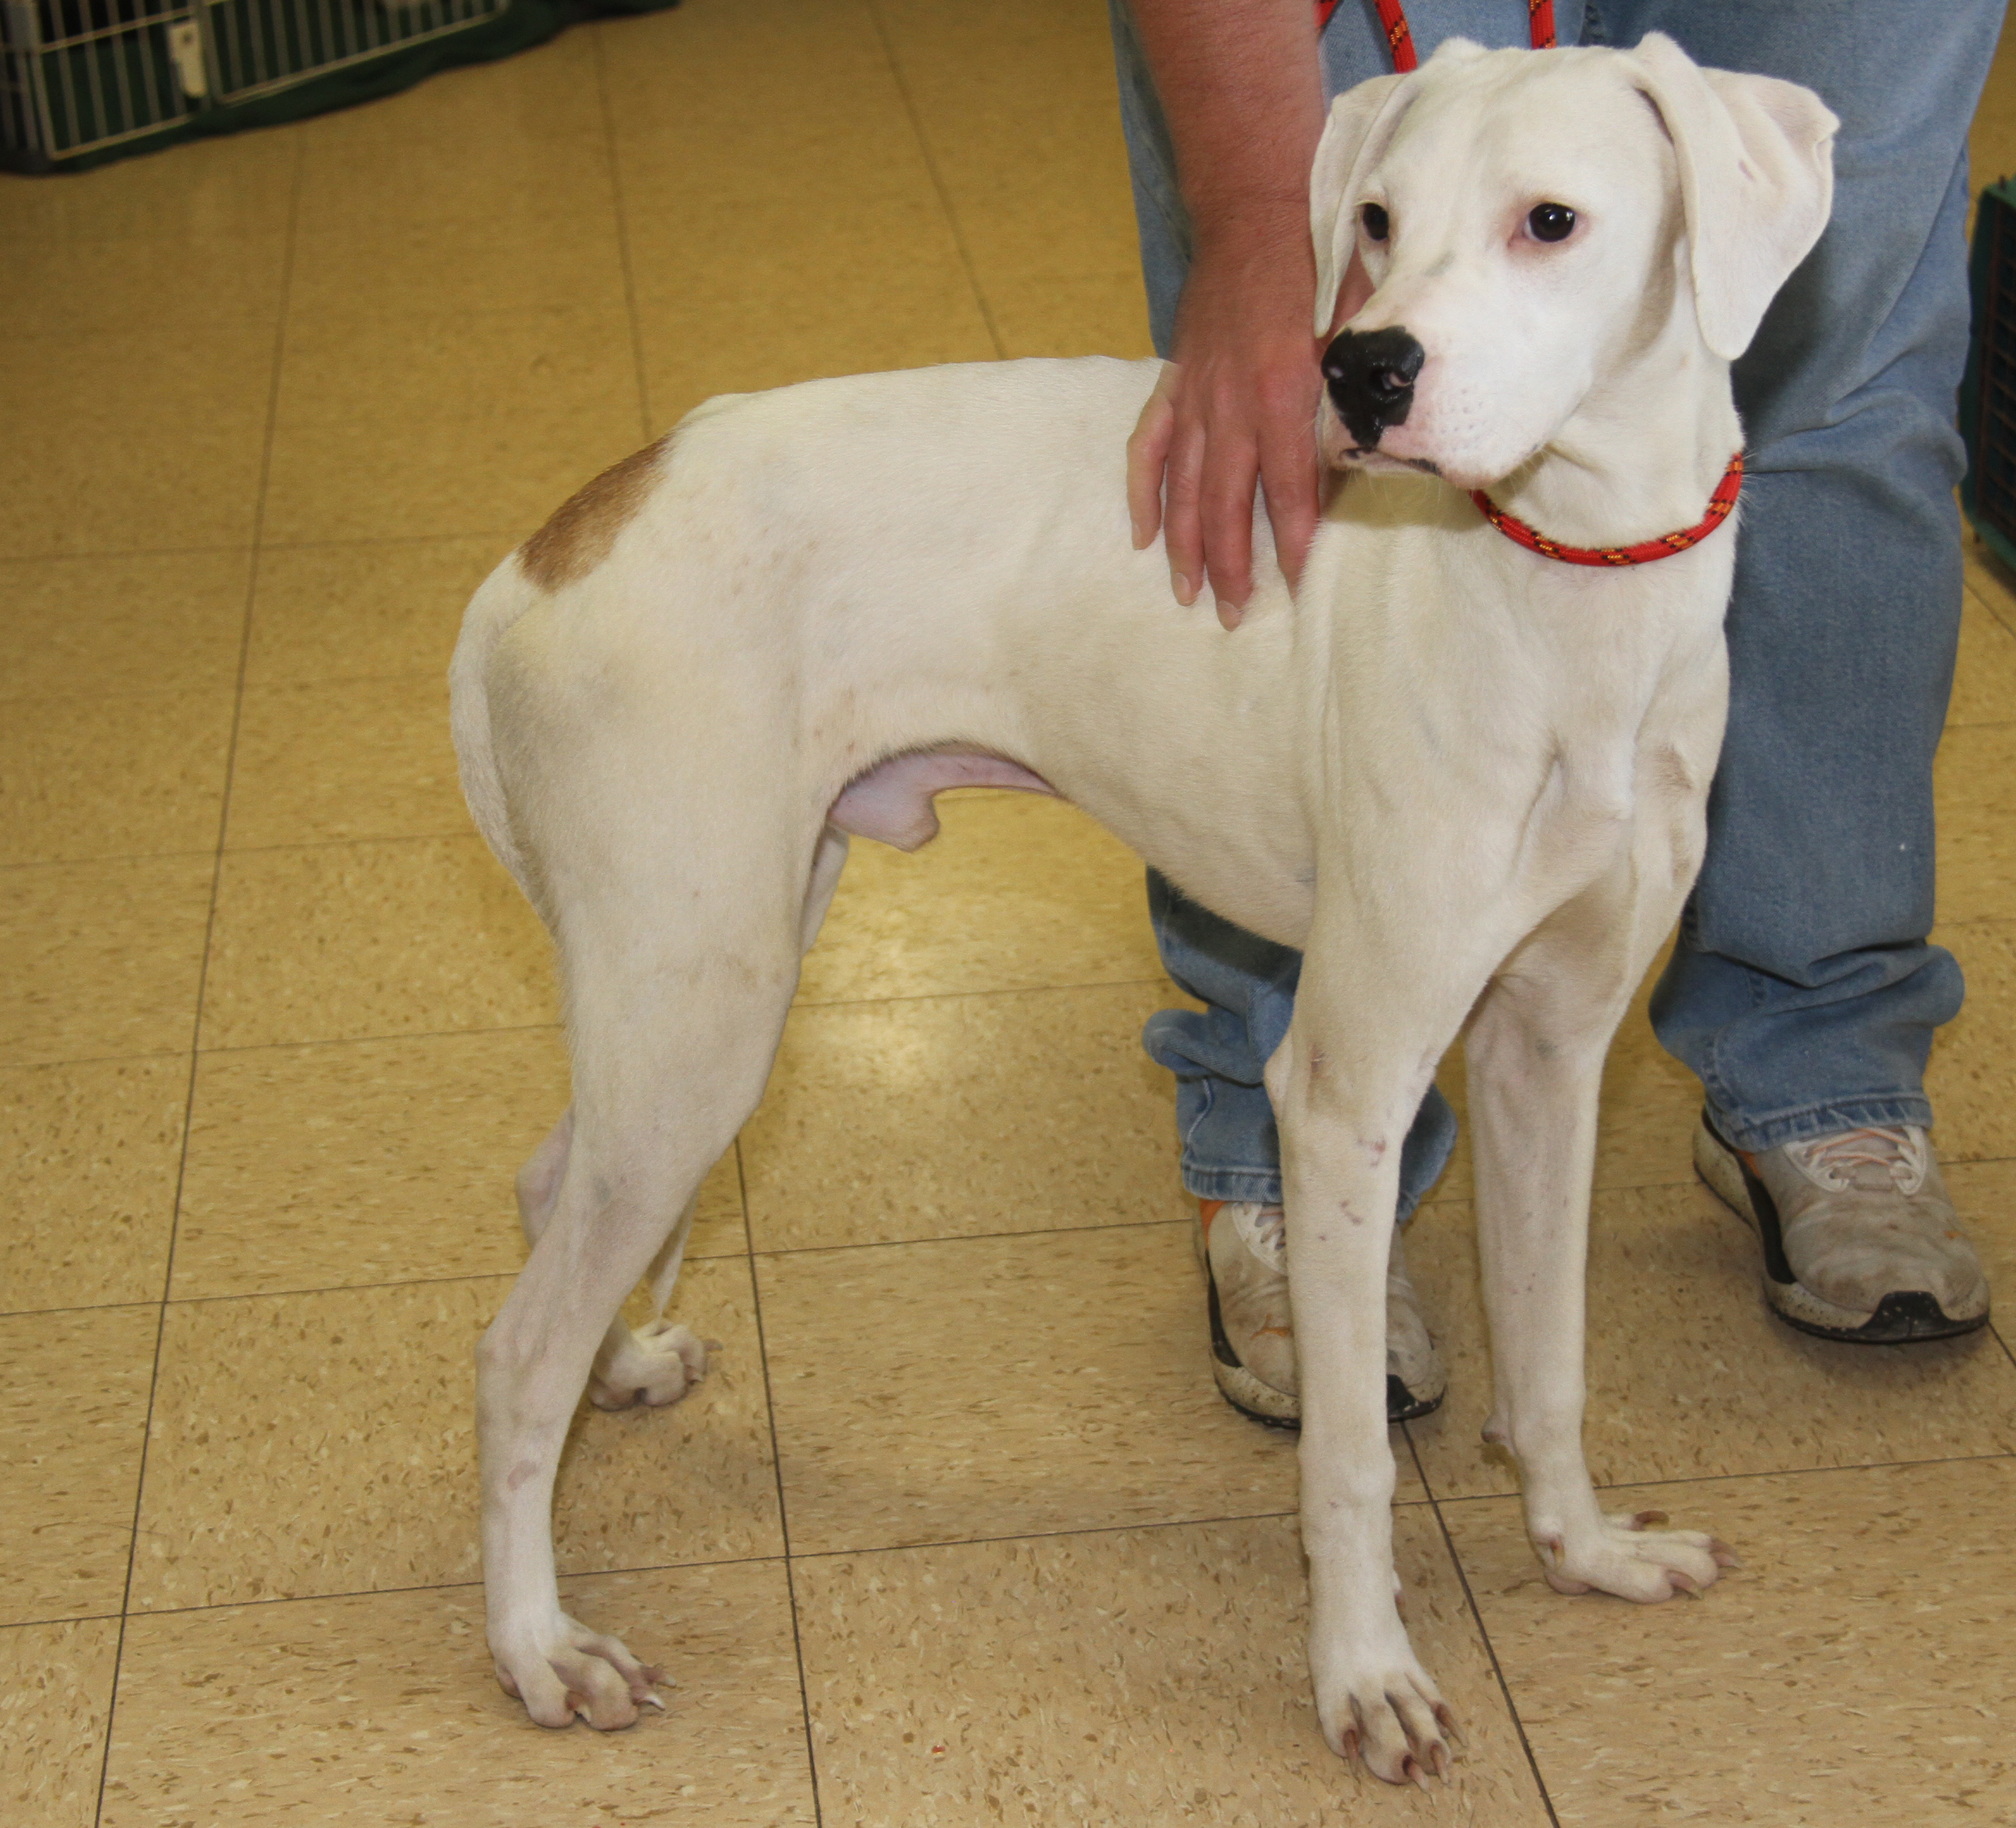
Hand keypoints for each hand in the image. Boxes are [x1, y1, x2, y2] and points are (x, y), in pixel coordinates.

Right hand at [1127, 243, 1373, 627]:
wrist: (1256, 206)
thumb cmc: (1316, 260)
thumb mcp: (1355, 324)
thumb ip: (1359, 389)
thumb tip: (1377, 446)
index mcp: (1284, 391)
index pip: (1289, 487)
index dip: (1291, 540)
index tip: (1295, 584)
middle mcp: (1233, 403)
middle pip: (1227, 503)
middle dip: (1232, 565)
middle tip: (1236, 614)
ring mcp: (1196, 396)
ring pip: (1184, 486)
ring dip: (1186, 546)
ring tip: (1188, 594)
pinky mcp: (1174, 382)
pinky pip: (1150, 446)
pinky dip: (1144, 492)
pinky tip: (1143, 535)